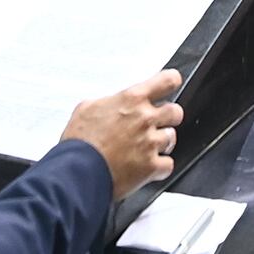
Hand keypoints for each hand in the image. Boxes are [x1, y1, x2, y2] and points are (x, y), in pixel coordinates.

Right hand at [63, 69, 182, 190]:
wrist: (77, 172)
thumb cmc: (79, 142)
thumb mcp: (86, 108)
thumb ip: (107, 102)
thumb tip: (111, 104)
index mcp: (131, 100)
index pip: (167, 80)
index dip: (171, 82)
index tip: (170, 85)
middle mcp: (145, 119)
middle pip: (176, 112)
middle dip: (168, 118)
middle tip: (154, 125)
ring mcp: (150, 143)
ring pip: (172, 139)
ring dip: (161, 144)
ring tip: (143, 149)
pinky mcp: (151, 167)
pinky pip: (168, 165)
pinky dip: (159, 168)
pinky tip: (145, 167)